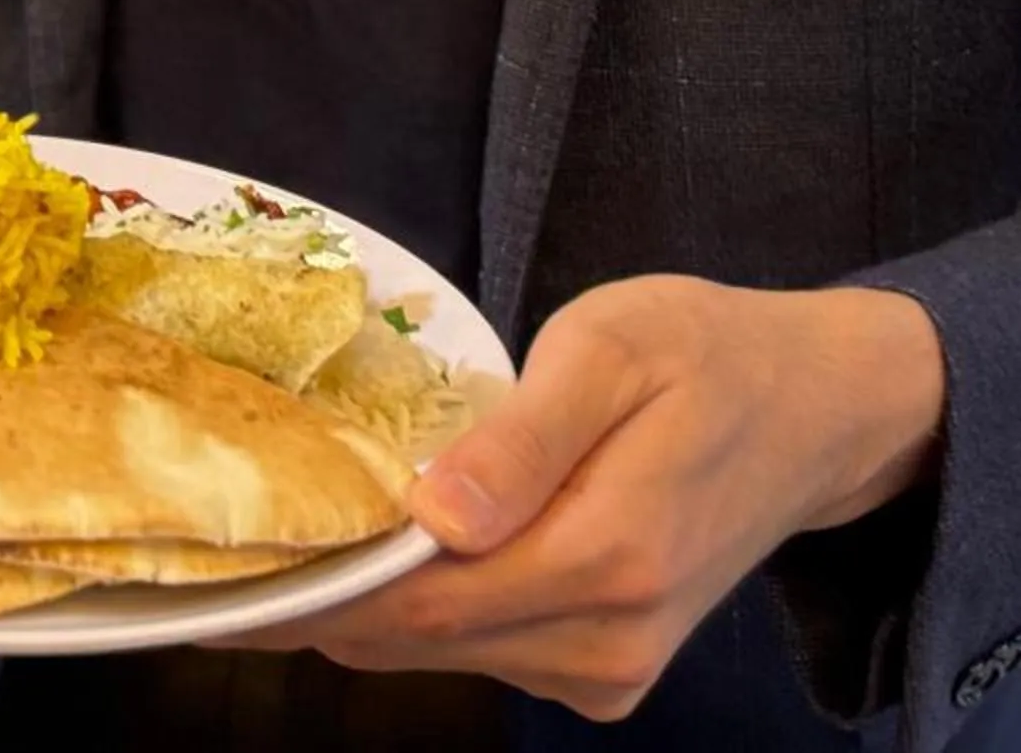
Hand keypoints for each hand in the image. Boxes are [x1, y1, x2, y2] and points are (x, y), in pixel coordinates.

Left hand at [221, 277, 942, 720]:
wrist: (814, 411)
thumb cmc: (705, 353)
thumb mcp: (611, 349)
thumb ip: (523, 439)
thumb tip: (433, 515)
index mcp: (609, 557)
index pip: (417, 602)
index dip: (306, 589)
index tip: (211, 563)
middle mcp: (608, 638)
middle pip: (410, 639)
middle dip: (306, 597)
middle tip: (207, 541)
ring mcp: (607, 667)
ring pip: (433, 652)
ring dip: (352, 603)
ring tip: (271, 531)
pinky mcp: (603, 670)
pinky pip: (474, 651)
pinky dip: (410, 610)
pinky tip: (369, 547)